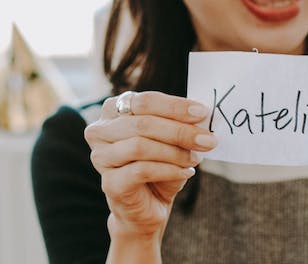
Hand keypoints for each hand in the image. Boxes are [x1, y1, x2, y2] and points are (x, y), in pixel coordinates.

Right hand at [84, 91, 217, 245]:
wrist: (147, 206)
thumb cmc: (158, 165)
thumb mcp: (169, 139)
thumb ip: (178, 123)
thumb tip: (200, 115)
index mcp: (113, 109)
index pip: (145, 101)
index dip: (175, 107)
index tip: (202, 112)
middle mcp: (100, 130)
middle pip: (142, 123)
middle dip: (179, 131)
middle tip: (207, 140)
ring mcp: (101, 157)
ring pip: (140, 146)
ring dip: (174, 152)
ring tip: (196, 158)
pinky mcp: (109, 183)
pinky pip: (142, 170)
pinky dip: (169, 170)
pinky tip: (186, 172)